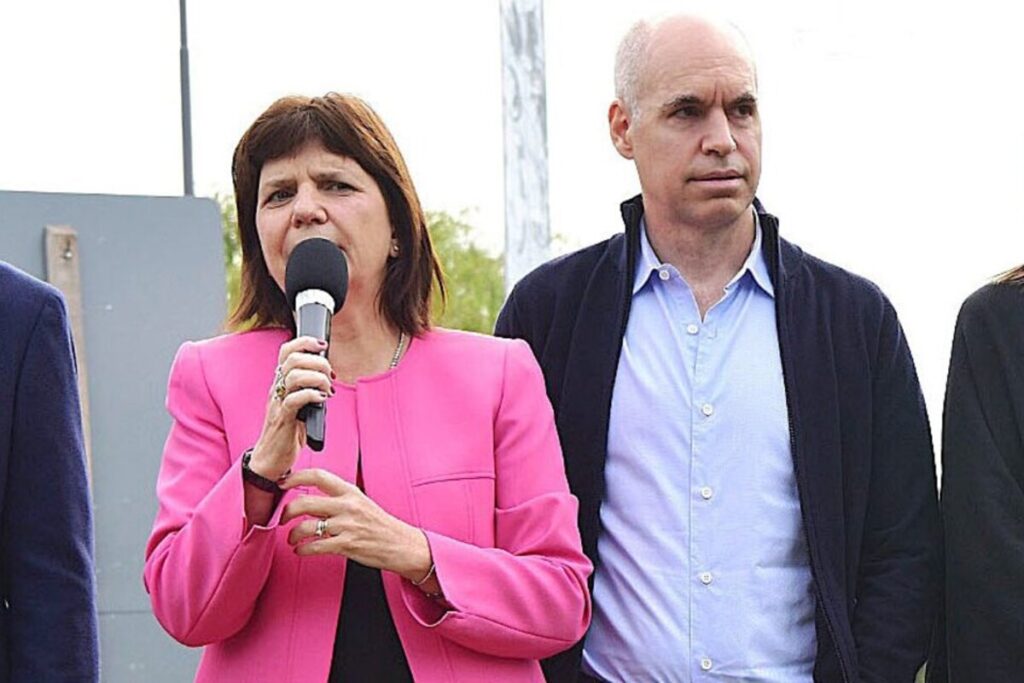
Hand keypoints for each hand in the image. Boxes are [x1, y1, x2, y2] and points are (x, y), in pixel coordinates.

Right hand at [249, 337, 333, 479]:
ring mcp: (277, 403)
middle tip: (330, 376)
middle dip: (318, 362)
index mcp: (281, 382)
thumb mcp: (300, 404)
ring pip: (294, 376)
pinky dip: (311, 395)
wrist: (271, 458)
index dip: (305, 342)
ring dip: (318, 379)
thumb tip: (328, 373)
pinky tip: (321, 400)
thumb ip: (308, 387)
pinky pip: (294, 399)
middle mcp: (277, 389)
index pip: (287, 351)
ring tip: (327, 390)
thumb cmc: (288, 432)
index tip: (322, 346)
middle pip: (293, 359)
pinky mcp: (282, 419)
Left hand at [280, 468, 431, 580]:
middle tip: (283, 518)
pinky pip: (314, 547)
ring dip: (292, 535)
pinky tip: (301, 550)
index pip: (318, 476)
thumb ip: (339, 498)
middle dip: (286, 511)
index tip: (283, 482)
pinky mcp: (346, 545)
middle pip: (304, 502)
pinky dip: (302, 550)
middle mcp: (347, 506)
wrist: (401, 544)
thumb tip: (312, 497)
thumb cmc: (380, 525)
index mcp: (350, 492)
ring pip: (305, 527)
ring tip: (292, 539)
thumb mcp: (361, 502)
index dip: (296, 477)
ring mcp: (346, 526)